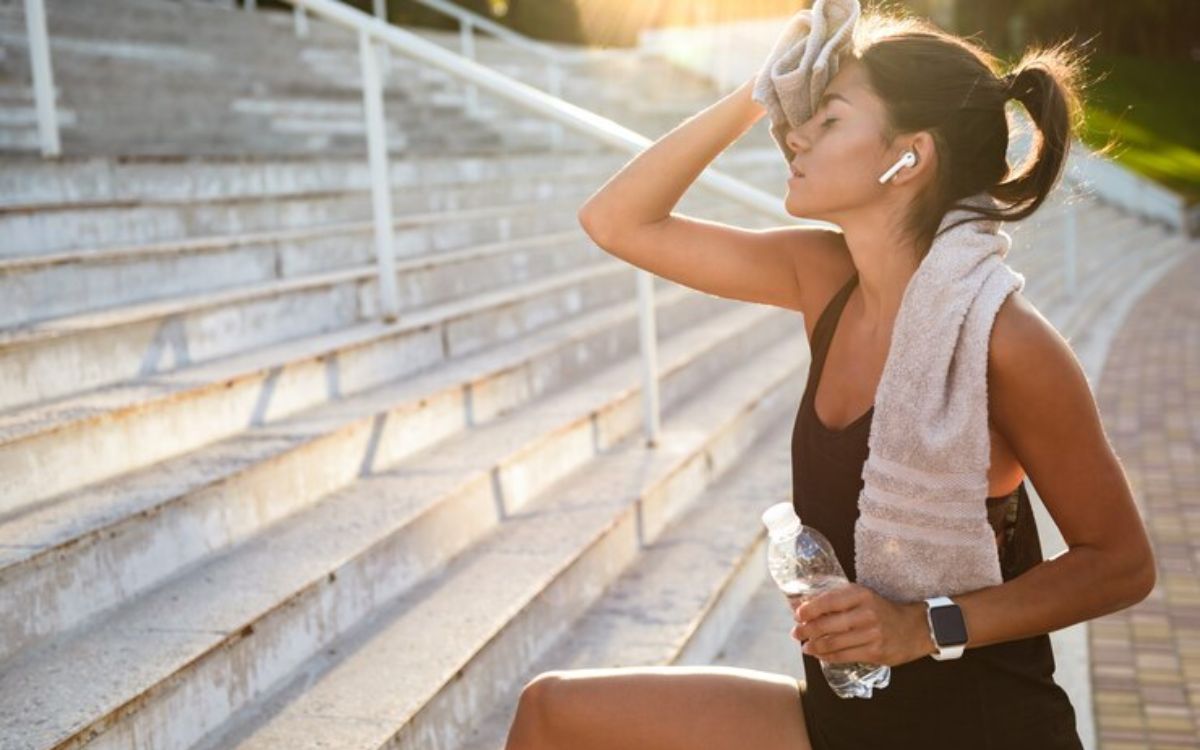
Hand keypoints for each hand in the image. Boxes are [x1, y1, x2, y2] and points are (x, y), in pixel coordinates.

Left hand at [789, 583, 935, 666]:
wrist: (914, 628)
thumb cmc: (880, 610)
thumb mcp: (861, 597)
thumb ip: (836, 599)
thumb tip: (803, 604)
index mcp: (861, 595)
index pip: (829, 601)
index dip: (809, 609)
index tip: (797, 614)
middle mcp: (866, 614)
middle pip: (828, 624)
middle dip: (807, 630)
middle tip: (796, 633)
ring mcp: (872, 635)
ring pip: (833, 643)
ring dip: (814, 646)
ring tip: (805, 646)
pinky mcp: (875, 653)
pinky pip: (844, 656)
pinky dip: (827, 656)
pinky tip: (820, 654)